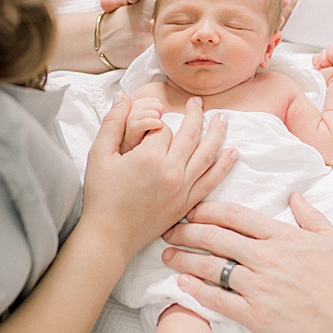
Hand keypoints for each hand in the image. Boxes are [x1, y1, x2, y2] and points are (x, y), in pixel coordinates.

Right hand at [81, 94, 235, 268]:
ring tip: (222, 118)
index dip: (156, 122)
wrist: (110, 235)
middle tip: (198, 102)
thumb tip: (122, 96)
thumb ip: (112, 123)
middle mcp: (171, 171)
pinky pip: (212, 180)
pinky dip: (224, 165)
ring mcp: (183, 188)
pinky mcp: (188, 202)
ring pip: (207, 155)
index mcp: (149, 158)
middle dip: (196, 115)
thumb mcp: (99, 155)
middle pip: (191, 135)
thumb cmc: (101, 196)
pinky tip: (233, 153)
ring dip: (217, 134)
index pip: (163, 129)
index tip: (151, 123)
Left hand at [161, 193, 332, 332]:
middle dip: (187, 230)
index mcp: (285, 237)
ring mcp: (259, 287)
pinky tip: (182, 286)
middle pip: (216, 237)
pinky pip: (218, 301)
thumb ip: (310, 216)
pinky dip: (197, 292)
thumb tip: (295, 196)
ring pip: (211, 267)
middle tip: (169, 228)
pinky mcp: (256, 316)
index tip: (192, 209)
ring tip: (167, 255)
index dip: (208, 210)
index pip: (236, 216)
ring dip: (184, 259)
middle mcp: (267, 258)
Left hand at [311, 42, 332, 83]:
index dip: (317, 59)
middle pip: (324, 51)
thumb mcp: (318, 69)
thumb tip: (316, 59)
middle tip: (327, 65)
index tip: (318, 66)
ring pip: (331, 47)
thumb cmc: (330, 78)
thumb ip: (316, 61)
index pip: (319, 56)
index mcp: (329, 65)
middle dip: (323, 58)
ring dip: (329, 55)